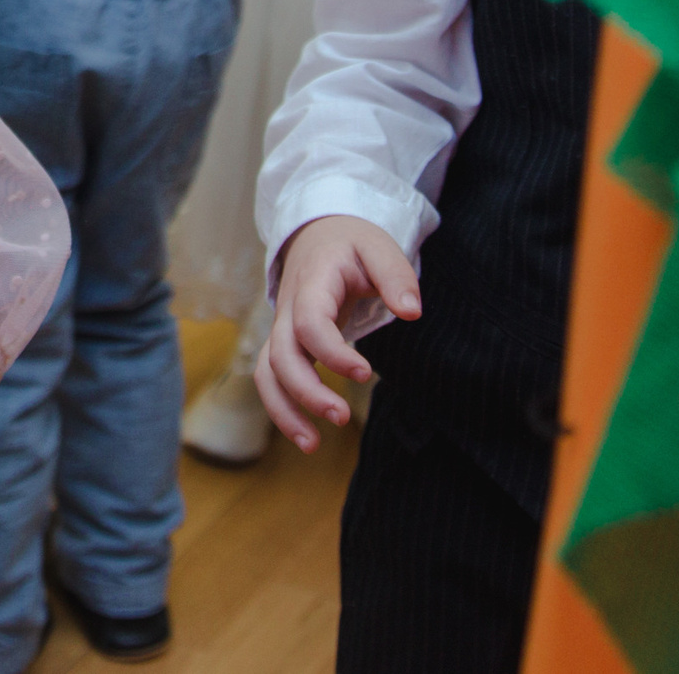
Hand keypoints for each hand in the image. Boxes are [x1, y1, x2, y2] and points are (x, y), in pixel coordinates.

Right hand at [258, 215, 421, 451]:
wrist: (319, 233)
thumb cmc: (352, 242)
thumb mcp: (378, 246)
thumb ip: (396, 276)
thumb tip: (411, 312)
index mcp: (311, 283)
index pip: (308, 323)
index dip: (331, 351)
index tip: (365, 372)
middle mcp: (287, 308)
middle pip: (280, 354)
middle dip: (306, 391)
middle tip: (342, 417)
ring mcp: (282, 327)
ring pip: (267, 372)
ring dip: (284, 409)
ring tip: (313, 445)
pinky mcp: (286, 344)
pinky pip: (272, 378)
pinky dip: (282, 408)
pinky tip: (307, 436)